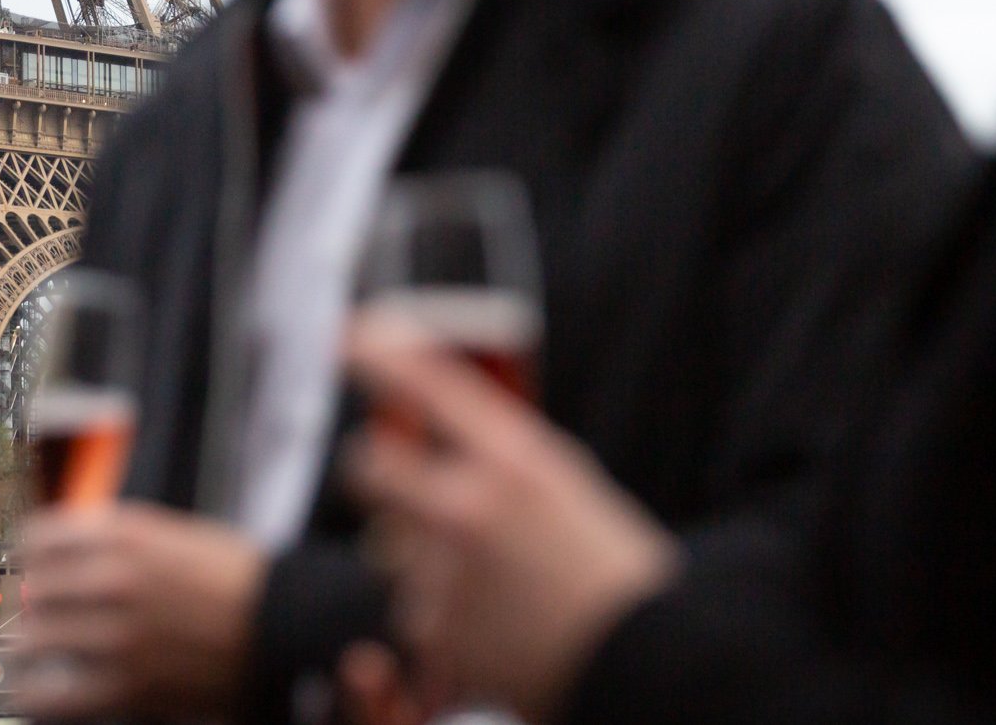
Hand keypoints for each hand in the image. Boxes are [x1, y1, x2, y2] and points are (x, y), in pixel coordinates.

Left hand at [15, 500, 269, 718]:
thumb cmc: (239, 577)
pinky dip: (34, 693)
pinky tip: (38, 689)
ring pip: (34, 640)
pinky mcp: (127, 686)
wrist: (285, 622)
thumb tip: (68, 546)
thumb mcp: (176, 532)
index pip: (39, 537)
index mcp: (127, 534)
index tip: (30, 566)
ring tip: (35, 652)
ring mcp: (118, 634)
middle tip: (39, 613)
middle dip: (32, 603)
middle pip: (33, 589)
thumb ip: (119, 536)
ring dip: (29, 647)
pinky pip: (50, 694)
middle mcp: (115, 578)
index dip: (30, 555)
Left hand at [342, 318, 682, 724]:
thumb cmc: (607, 566)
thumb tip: (427, 429)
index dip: (379, 355)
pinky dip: (446, 620)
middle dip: (372, 470)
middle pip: (368, 469)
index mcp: (515, 461)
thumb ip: (495, 454)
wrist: (646, 661)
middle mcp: (472, 509)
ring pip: (396, 552)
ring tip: (499, 586)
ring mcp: (449, 575)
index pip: (427, 386)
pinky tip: (499, 628)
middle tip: (385, 475)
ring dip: (428, 563)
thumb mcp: (561, 483)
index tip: (349, 335)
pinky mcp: (438, 636)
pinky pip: (415, 613)